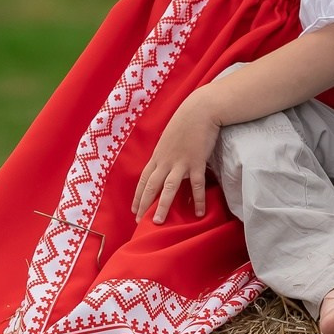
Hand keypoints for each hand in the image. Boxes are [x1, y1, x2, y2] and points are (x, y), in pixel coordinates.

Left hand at [134, 90, 223, 222]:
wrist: (199, 110)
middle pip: (151, 186)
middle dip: (144, 205)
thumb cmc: (185, 122)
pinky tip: (198, 212)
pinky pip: (196, 185)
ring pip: (168, 188)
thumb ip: (166, 152)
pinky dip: (197, 199)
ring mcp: (180, 162)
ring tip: (159, 221)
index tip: (134, 210)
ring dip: (162, 205)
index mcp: (158, 156)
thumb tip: (165, 162)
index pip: (143, 180)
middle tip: (139, 222)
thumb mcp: (169, 138)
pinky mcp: (196, 162)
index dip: (138, 196)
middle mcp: (165, 161)